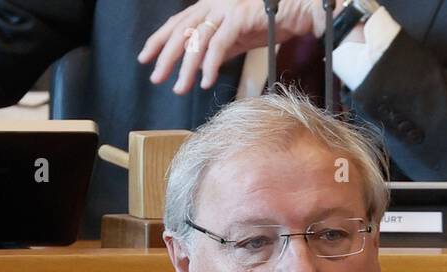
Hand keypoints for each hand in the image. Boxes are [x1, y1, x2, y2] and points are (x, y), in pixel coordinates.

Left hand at [138, 0, 342, 94]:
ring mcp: (226, 8)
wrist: (300, 10)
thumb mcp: (239, 35)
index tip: (146, 58)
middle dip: (165, 56)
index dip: (158, 40)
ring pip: (197, 40)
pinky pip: (219, 44)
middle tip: (156, 78)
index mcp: (210, 6)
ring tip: (180, 88)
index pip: (177, 23)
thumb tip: (203, 63)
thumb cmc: (273, 20)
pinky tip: (205, 81)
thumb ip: (220, 45)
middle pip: (181, 31)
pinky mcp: (239, 17)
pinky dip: (209, 64)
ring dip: (186, 67)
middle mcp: (214, 4)